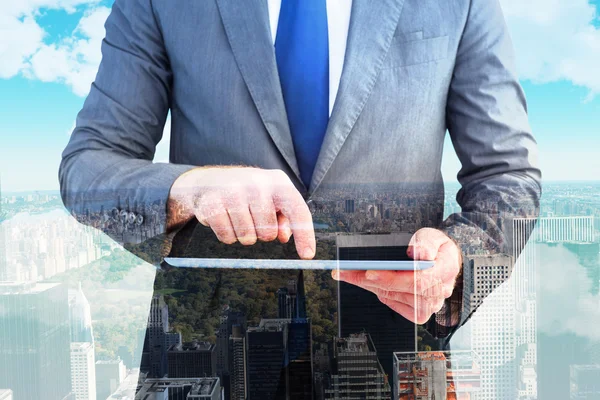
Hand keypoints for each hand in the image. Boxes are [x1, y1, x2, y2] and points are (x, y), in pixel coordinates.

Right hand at [167, 166, 315, 258]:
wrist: (208, 181)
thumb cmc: (248, 193)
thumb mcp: (271, 198)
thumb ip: (284, 217)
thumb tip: (284, 236)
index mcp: (277, 181)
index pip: (297, 210)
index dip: (305, 235)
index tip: (307, 255)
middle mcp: (257, 183)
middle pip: (268, 233)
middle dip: (262, 234)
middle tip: (253, 220)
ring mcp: (233, 192)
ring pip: (247, 237)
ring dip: (243, 235)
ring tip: (237, 218)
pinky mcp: (213, 204)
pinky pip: (227, 237)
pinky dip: (227, 235)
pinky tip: (224, 219)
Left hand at [332, 228, 461, 323]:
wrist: (444, 262)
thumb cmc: (437, 249)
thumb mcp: (434, 236)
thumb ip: (426, 243)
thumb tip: (419, 253)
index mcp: (444, 271)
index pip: (416, 280)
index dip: (390, 278)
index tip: (369, 272)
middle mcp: (437, 292)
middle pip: (398, 290)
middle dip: (367, 280)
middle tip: (345, 271)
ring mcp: (428, 305)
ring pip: (391, 296)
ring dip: (367, 285)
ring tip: (348, 274)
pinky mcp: (418, 313)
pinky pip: (392, 304)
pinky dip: (378, 293)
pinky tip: (368, 283)